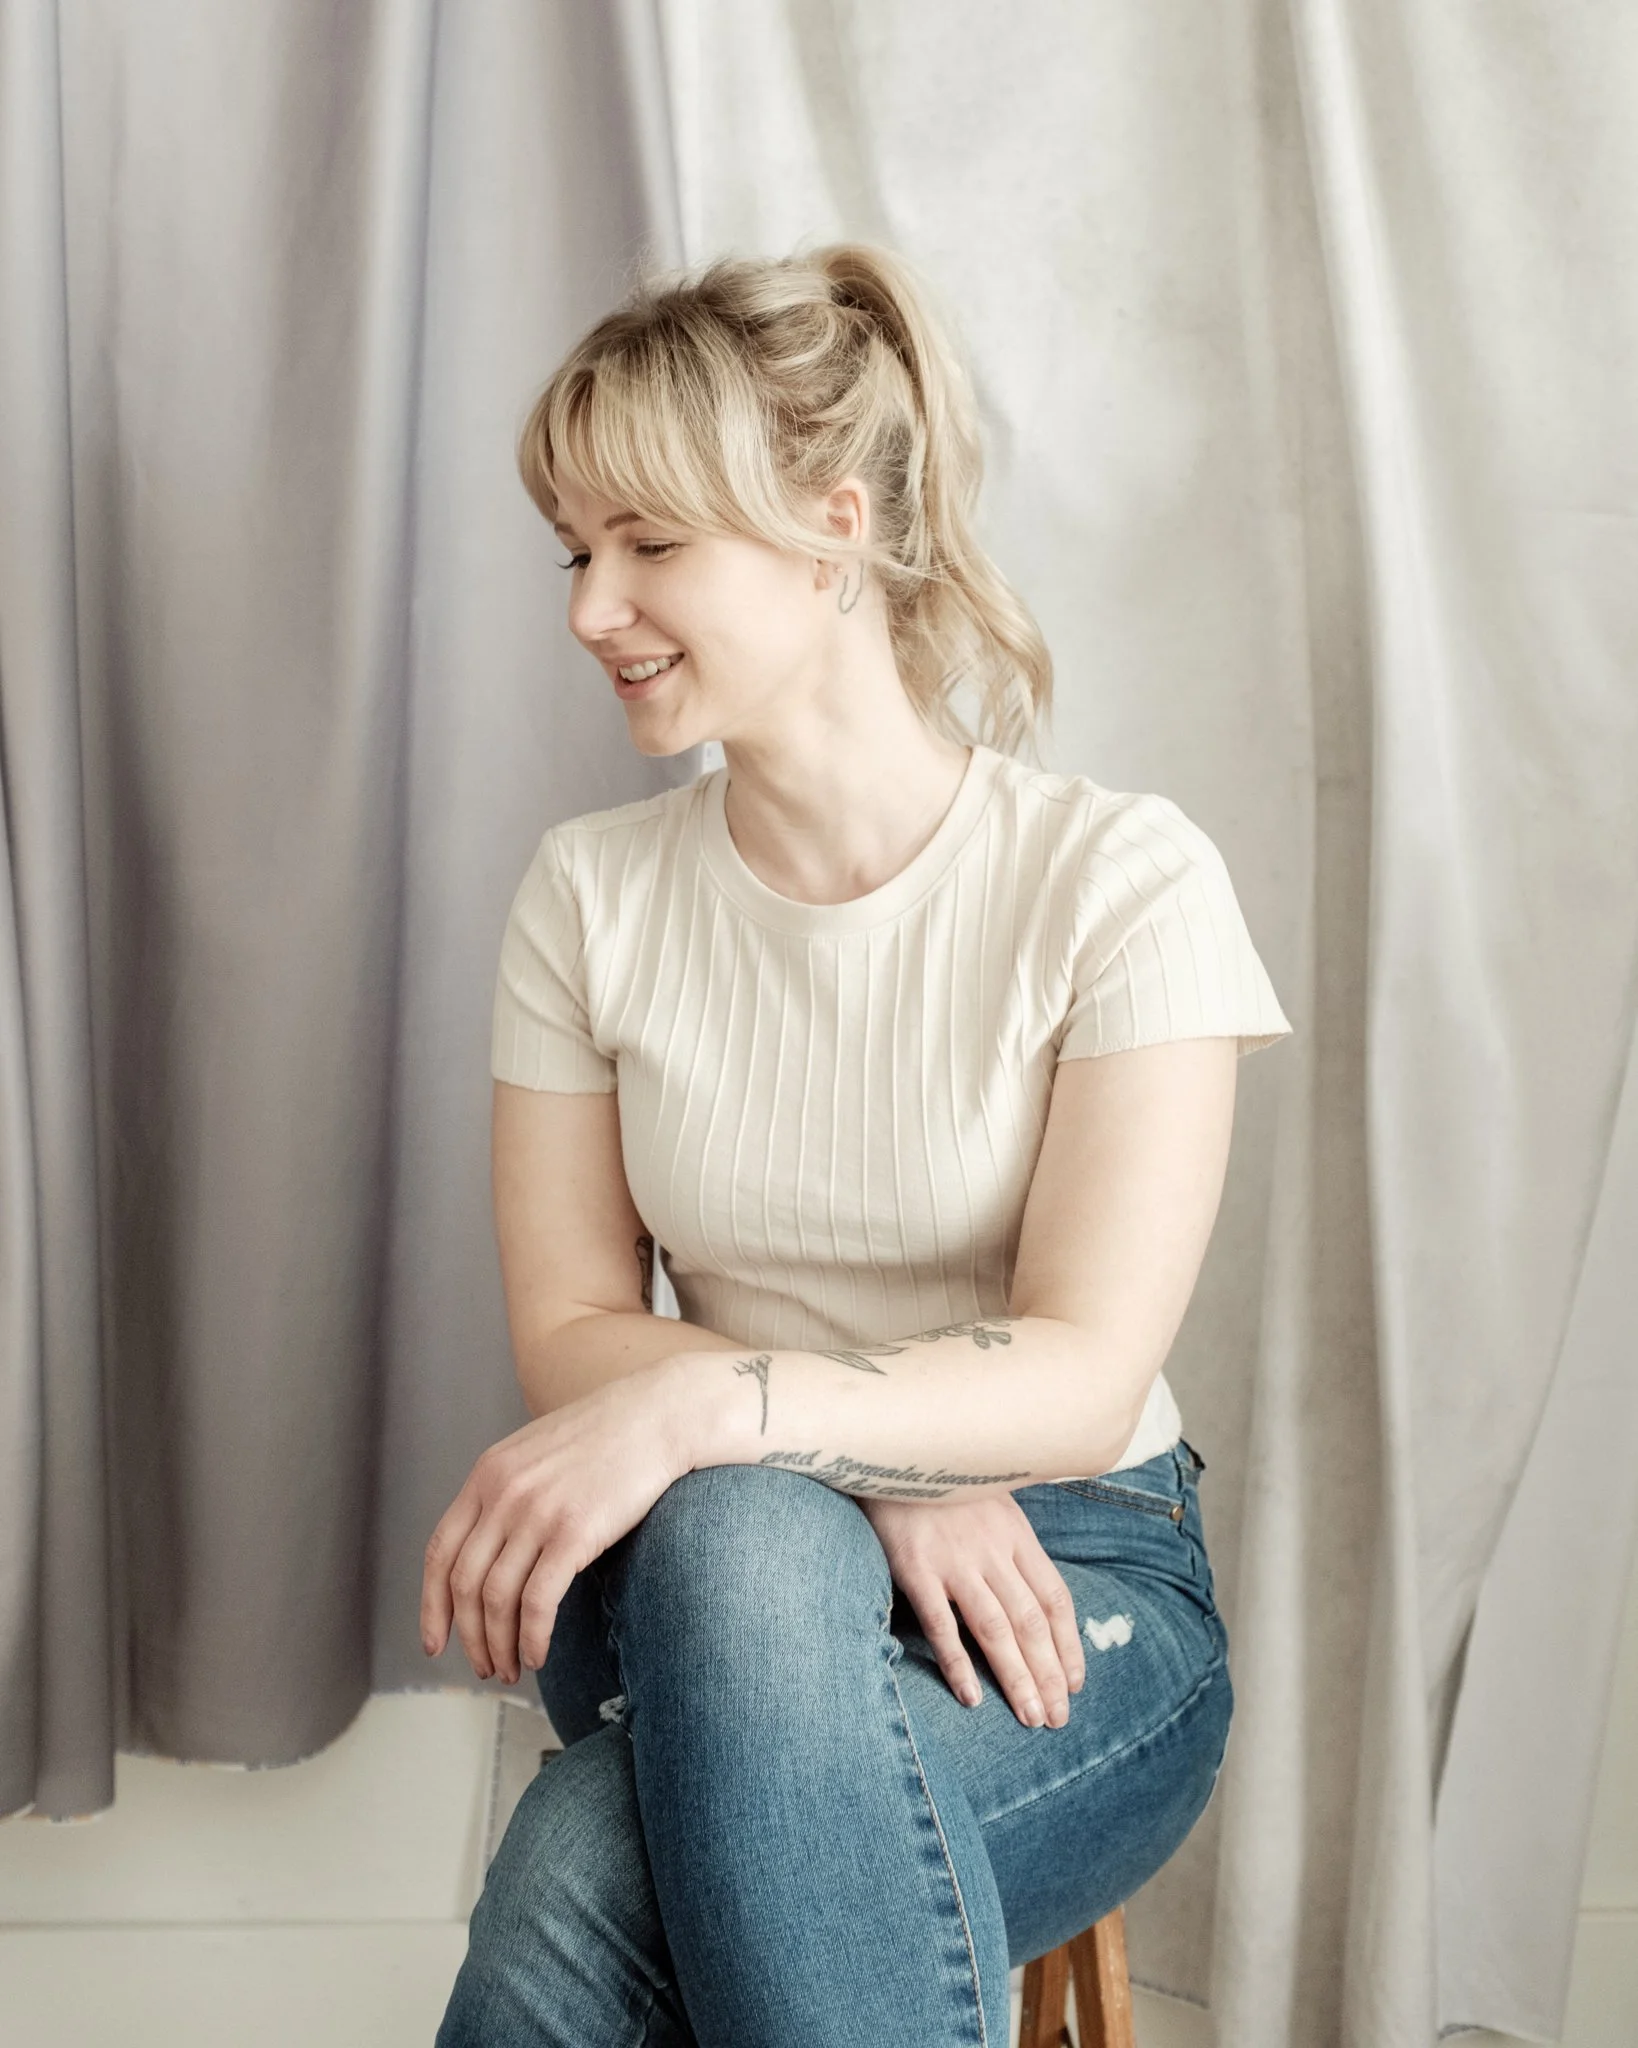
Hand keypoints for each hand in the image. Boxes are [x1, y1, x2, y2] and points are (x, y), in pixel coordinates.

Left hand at [420, 1360, 692, 1685]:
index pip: (440, 1552)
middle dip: (469, 1636)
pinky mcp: (573, 1532)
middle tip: (485, 1666)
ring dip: (499, 1645)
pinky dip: (532, 1638)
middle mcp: (503, 1493)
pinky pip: (538, 1602)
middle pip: (465, 1584)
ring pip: (497, 1599)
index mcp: (488, 1473)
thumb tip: (492, 1550)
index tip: (434, 1641)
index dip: (432, 1605)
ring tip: (512, 1668)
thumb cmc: (608, 1436)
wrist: (659, 1415)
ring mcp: (537, 1512)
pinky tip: (537, 1654)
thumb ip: (508, 1491)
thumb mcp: (538, 1451)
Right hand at [860, 1494, 1084, 1727]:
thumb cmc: (941, 1483)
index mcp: (1016, 1533)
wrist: (890, 1453)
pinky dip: (958, 1663)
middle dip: (1049, 1674)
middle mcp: (992, 1549)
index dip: (1068, 1645)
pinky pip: (941, 1624)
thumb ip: (1011, 1543)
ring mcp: (955, 1559)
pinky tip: (971, 1696)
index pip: (1055, 1598)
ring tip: (1030, 1716)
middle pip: (1031, 1622)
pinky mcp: (916, 1568)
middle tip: (1058, 1718)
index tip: (1075, 1683)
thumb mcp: (990, 1500)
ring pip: (996, 1629)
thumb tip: (1035, 1589)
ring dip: (1016, 1677)